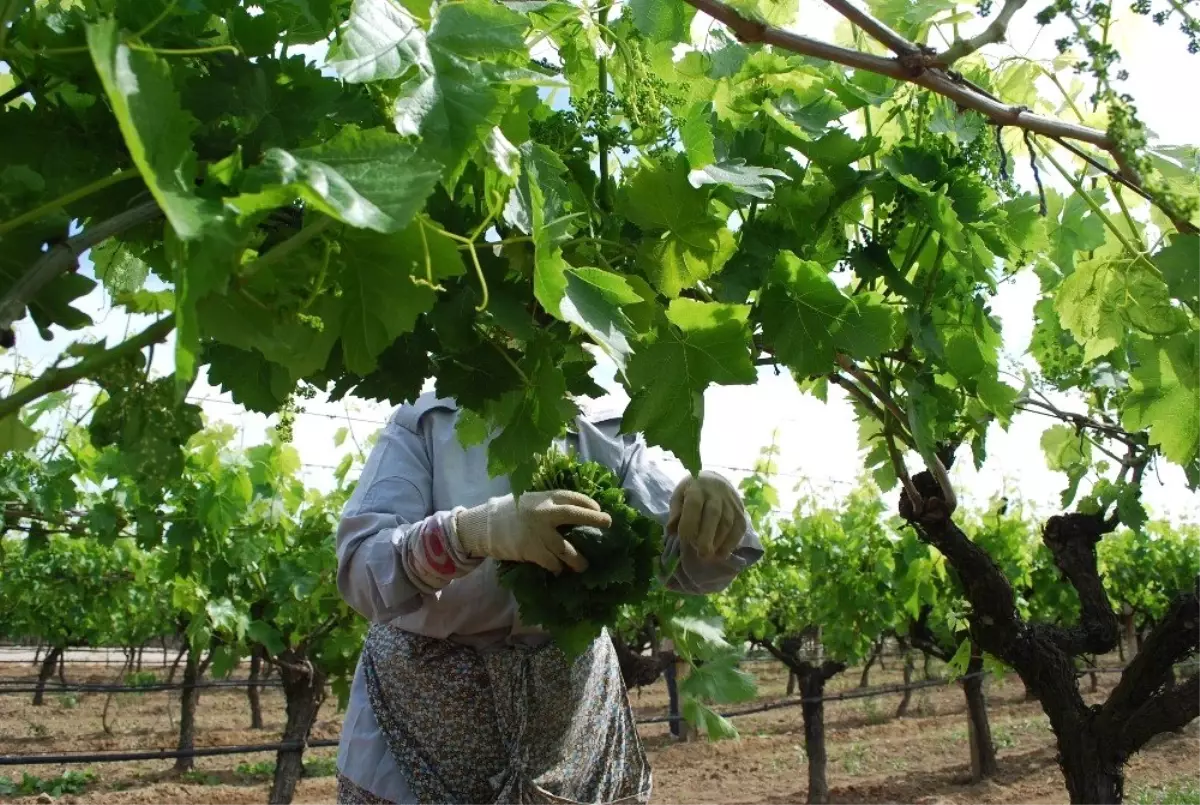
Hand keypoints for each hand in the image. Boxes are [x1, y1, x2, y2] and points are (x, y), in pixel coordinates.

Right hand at [453, 490, 610, 572]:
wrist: (485, 526)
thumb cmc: (510, 513)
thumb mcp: (530, 501)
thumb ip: (549, 506)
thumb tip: (575, 514)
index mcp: (544, 498)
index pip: (572, 497)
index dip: (588, 503)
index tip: (599, 510)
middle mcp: (543, 513)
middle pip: (574, 514)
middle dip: (593, 519)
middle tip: (608, 523)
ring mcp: (538, 533)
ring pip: (565, 548)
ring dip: (577, 559)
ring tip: (583, 566)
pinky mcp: (532, 550)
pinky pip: (551, 562)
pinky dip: (557, 568)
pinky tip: (559, 571)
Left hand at [667, 471, 746, 559]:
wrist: (715, 480)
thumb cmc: (692, 492)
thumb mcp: (679, 496)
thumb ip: (675, 512)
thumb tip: (671, 530)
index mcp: (697, 488)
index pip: (694, 504)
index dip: (689, 522)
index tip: (684, 539)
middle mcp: (716, 494)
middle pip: (713, 514)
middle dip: (707, 536)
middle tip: (701, 554)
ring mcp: (731, 503)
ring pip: (727, 523)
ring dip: (718, 542)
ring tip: (708, 556)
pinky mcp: (741, 512)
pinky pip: (739, 528)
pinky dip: (731, 543)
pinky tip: (721, 554)